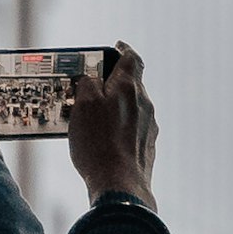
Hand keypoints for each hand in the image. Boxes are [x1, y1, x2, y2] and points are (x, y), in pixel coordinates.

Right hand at [66, 41, 158, 209]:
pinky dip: (119, 127)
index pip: (131, 58)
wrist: (120, 186)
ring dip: (115, 107)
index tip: (116, 46)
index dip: (122, 49)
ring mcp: (149, 127)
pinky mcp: (147, 147)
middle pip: (130, 84)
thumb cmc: (98, 144)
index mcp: (129, 87)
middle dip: (112, 82)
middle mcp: (144, 104)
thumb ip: (88, 84)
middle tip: (93, 85)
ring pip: (131, 108)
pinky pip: (132, 129)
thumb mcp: (83, 105)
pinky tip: (104, 139)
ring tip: (93, 116)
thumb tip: (92, 78)